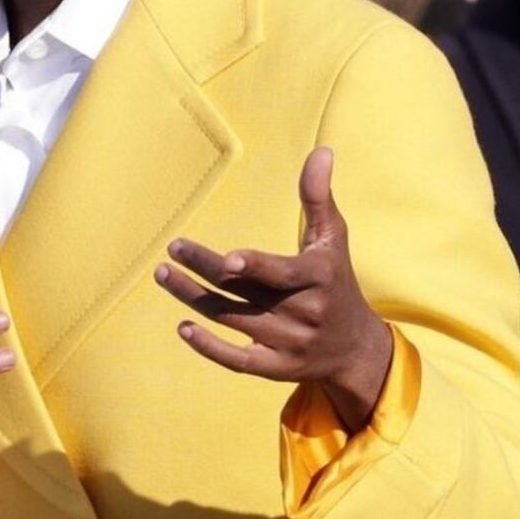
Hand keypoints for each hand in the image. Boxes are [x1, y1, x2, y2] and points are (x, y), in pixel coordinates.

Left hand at [153, 147, 392, 432]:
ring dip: (194, 299)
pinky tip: (183, 326)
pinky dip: (210, 348)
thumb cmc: (337, 279)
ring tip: (164, 275)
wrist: (355, 348)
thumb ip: (319, 196)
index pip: (282, 274)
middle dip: (206, 271)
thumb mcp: (333, 238)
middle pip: (245, 292)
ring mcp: (288, 343)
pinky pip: (238, 361)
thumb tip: (321, 150)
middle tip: (173, 249)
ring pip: (232, 320)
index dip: (255, 267)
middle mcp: (303, 313)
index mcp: (318, 278)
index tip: (227, 258)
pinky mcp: (276, 368)